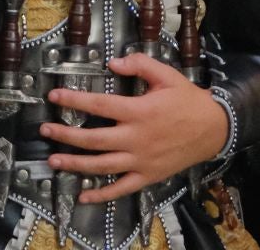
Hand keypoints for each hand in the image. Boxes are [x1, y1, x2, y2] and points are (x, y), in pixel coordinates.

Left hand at [38, 53, 228, 201]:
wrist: (214, 129)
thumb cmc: (188, 101)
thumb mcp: (167, 75)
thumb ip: (140, 65)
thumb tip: (113, 63)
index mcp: (139, 111)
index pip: (99, 106)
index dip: (74, 101)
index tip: (54, 96)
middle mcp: (137, 138)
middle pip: (94, 139)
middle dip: (66, 135)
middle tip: (45, 130)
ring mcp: (141, 160)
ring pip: (102, 166)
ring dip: (75, 164)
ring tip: (54, 161)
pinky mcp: (148, 176)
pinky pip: (121, 188)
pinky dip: (101, 195)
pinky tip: (83, 196)